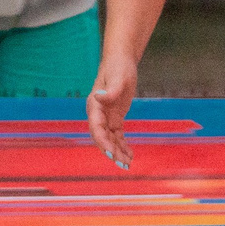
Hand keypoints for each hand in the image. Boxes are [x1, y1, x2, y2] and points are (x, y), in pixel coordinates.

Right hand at [85, 55, 138, 170]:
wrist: (120, 61)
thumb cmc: (118, 67)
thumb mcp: (118, 77)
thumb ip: (110, 89)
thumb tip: (99, 96)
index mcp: (94, 105)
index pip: (96, 128)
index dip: (103, 143)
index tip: (112, 154)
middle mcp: (97, 114)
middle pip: (102, 138)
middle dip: (111, 152)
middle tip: (123, 164)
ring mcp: (105, 117)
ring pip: (109, 139)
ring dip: (117, 152)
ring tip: (128, 163)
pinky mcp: (114, 118)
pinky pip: (117, 135)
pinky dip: (122, 145)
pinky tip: (130, 154)